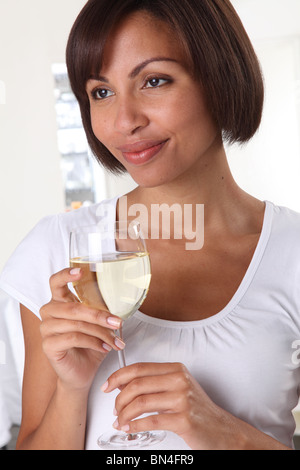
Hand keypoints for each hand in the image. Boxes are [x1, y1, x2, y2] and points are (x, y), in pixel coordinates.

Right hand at [39, 268, 125, 391]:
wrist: (82, 372)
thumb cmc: (91, 344)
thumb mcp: (99, 323)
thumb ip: (102, 309)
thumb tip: (122, 299)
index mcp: (60, 301)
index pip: (56, 282)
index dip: (66, 275)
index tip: (82, 272)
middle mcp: (50, 311)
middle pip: (74, 307)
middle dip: (100, 315)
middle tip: (118, 323)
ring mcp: (46, 328)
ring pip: (77, 324)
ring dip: (100, 332)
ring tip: (115, 341)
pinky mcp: (48, 345)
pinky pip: (74, 338)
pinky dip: (93, 342)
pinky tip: (104, 348)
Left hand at [101, 362, 237, 449]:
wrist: (221, 430)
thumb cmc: (197, 410)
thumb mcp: (176, 389)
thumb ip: (152, 383)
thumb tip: (122, 384)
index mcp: (175, 369)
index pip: (139, 368)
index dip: (118, 376)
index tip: (107, 385)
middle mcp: (179, 380)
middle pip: (137, 384)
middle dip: (119, 399)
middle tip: (114, 409)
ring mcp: (183, 399)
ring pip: (141, 403)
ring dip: (124, 415)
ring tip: (120, 421)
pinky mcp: (184, 419)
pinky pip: (151, 421)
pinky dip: (135, 426)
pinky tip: (130, 429)